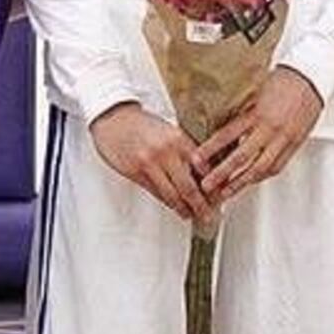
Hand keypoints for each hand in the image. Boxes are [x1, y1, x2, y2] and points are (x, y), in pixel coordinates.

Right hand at [89, 103, 210, 220]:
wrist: (113, 118)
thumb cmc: (142, 124)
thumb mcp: (170, 130)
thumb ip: (186, 149)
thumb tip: (204, 172)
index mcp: (179, 138)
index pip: (204, 169)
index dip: (214, 186)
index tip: (220, 196)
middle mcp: (166, 152)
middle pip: (189, 188)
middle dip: (202, 206)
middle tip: (209, 216)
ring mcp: (149, 164)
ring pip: (172, 196)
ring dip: (184, 209)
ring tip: (192, 215)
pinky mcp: (135, 173)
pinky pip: (156, 193)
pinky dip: (168, 202)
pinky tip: (175, 206)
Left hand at [196, 67, 323, 204]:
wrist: (311, 78)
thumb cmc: (283, 80)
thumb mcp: (255, 92)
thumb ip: (240, 111)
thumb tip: (220, 127)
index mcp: (256, 112)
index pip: (228, 135)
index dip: (210, 149)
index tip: (196, 159)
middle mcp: (269, 128)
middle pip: (241, 157)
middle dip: (222, 174)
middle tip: (207, 185)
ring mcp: (283, 139)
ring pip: (259, 168)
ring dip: (240, 183)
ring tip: (226, 192)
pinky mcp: (294, 144)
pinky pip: (276, 166)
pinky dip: (261, 176)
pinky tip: (250, 182)